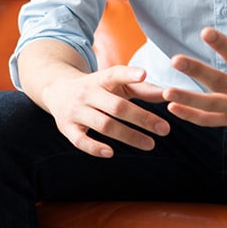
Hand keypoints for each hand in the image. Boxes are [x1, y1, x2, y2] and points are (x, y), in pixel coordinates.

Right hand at [39, 64, 171, 158]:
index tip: (143, 75)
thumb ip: (142, 89)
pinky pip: (80, 140)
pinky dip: (94, 148)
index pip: (115, 74)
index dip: (129, 74)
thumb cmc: (97, 89)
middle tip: (165, 129)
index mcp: (100, 79)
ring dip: (128, 136)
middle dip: (142, 118)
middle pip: (116, 106)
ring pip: (103, 124)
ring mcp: (76, 111)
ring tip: (150, 144)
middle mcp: (87, 93)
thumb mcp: (116, 85)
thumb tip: (169, 94)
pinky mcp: (67, 128)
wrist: (57, 91)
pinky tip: (111, 153)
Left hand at [166, 0, 226, 130]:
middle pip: (219, 81)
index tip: (205, 31)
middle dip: (197, 71)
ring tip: (166, 91)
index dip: (222, 44)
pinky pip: (210, 120)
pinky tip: (172, 107)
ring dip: (188, 99)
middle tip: (175, 59)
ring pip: (211, 105)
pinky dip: (192, 116)